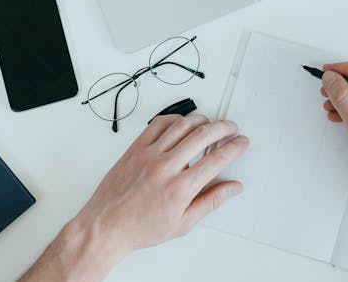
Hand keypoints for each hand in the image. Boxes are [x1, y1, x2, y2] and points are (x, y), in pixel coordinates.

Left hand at [38, 115, 248, 280]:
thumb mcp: (183, 224)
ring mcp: (149, 155)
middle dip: (224, 128)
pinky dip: (174, 119)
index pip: (217, 159)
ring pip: (182, 125)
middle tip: (231, 128)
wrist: (106, 226)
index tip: (241, 143)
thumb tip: (232, 188)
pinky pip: (158, 124)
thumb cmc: (140, 228)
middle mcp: (166, 167)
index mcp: (180, 188)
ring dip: (201, 120)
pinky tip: (181, 124)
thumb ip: (211, 201)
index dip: (235, 147)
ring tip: (210, 124)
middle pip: (203, 135)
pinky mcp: (135, 149)